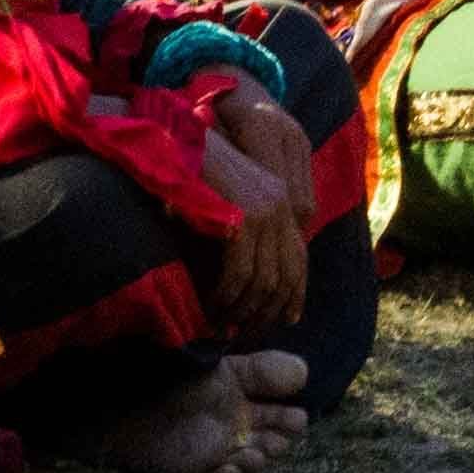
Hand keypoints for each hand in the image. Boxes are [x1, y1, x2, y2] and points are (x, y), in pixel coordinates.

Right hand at [192, 89, 313, 335]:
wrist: (175, 140)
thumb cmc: (194, 171)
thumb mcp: (229, 203)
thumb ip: (245, 232)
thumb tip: (251, 283)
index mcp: (282, 200)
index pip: (298, 259)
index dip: (294, 293)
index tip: (283, 320)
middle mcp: (280, 205)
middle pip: (285, 276)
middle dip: (266, 311)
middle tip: (245, 331)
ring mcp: (265, 211)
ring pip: (263, 281)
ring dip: (242, 309)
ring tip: (223, 324)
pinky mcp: (243, 217)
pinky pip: (240, 273)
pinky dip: (226, 296)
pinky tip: (213, 307)